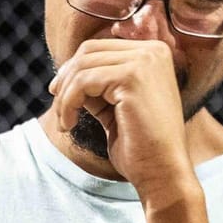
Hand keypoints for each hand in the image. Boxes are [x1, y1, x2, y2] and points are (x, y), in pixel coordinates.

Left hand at [48, 38, 192, 193]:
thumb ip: (99, 86)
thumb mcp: (116, 107)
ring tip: (65, 122)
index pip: (100, 48)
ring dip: (65, 96)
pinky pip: (83, 81)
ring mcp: (145, 61)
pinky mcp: (133, 77)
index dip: (73, 70)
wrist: (163, 174)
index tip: (60, 94)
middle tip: (59, 109)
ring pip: (83, 66)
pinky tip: (69, 124)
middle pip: (89, 51)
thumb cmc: (142, 148)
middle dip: (66, 79)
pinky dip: (69, 103)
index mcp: (154, 54)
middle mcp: (154, 51)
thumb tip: (66, 75)